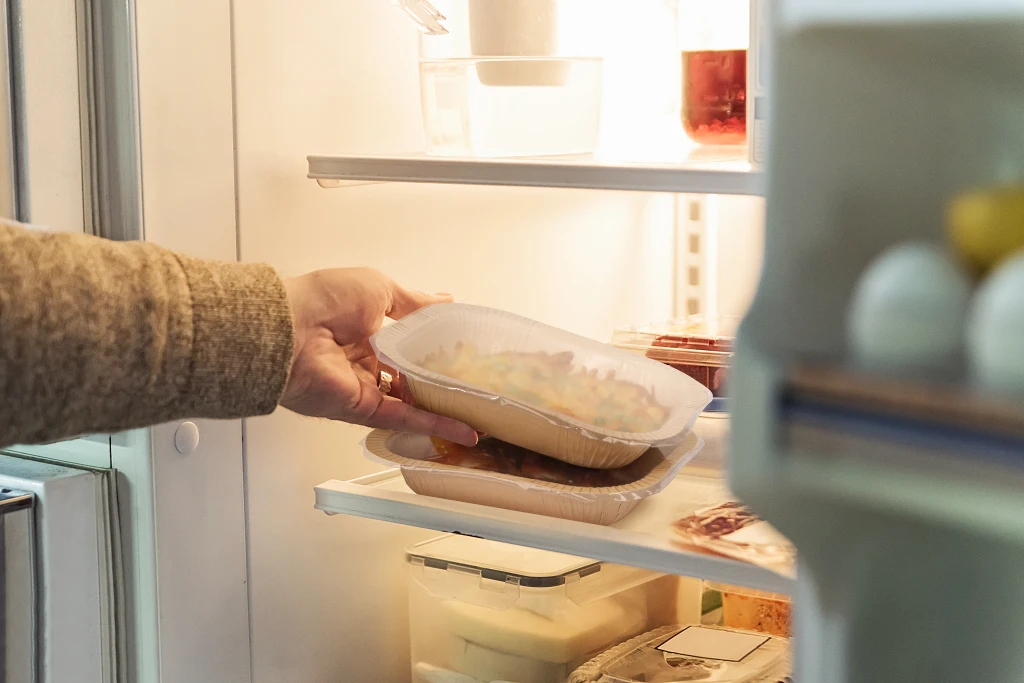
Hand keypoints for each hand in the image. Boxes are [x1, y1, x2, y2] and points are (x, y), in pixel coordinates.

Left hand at [280, 268, 477, 445]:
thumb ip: (414, 301)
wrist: (290, 328)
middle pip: (412, 375)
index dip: (435, 346)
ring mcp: (365, 388)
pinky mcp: (363, 410)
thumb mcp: (379, 288)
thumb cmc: (327, 300)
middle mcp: (365, 361)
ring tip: (481, 409)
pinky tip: (465, 429)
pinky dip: (435, 424)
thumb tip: (446, 300)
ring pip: (412, 400)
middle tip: (480, 382)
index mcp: (367, 330)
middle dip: (443, 379)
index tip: (465, 350)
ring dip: (444, 406)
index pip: (408, 343)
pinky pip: (404, 419)